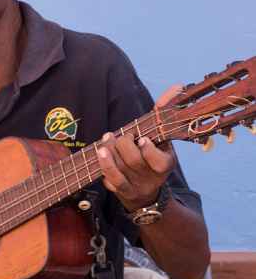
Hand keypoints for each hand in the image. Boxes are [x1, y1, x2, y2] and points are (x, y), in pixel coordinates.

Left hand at [98, 85, 181, 211]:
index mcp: (166, 164)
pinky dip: (104, 166)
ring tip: (106, 140)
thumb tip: (177, 86)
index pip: (160, 162)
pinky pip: (111, 181)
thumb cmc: (152, 156)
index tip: (142, 139)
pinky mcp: (122, 192)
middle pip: (135, 161)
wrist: (145, 192)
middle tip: (122, 136)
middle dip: (124, 145)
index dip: (149, 150)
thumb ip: (165, 113)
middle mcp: (152, 178)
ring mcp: (136, 187)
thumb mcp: (163, 138)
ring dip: (109, 153)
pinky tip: (100, 153)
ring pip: (120, 171)